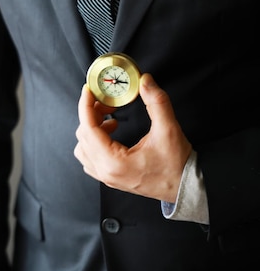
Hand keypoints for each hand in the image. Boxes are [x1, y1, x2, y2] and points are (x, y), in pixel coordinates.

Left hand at [74, 73, 191, 202]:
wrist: (187, 188)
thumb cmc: (178, 166)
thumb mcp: (168, 130)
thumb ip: (156, 102)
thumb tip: (145, 81)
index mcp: (114, 162)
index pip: (88, 129)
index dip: (86, 105)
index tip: (88, 90)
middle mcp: (106, 172)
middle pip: (84, 136)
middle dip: (92, 114)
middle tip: (108, 102)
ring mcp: (106, 177)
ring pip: (83, 148)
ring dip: (92, 129)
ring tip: (110, 120)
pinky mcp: (111, 177)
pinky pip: (90, 158)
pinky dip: (94, 142)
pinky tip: (110, 133)